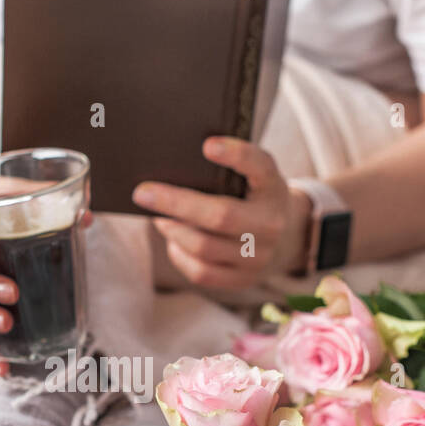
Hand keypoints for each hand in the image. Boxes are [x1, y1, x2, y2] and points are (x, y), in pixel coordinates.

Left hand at [132, 137, 311, 289]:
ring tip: (159, 217)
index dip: (236, 155)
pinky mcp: (244, 280)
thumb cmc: (250, 196)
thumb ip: (224, 169)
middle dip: (176, 203)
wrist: (281, 236)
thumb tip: (171, 172)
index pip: (260, 166)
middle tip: (143, 194)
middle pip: (220, 215)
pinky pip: (202, 273)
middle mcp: (272, 224)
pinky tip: (173, 241)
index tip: (207, 146)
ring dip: (173, 230)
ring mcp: (259, 257)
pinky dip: (180, 255)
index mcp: (273, 188)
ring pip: (205, 247)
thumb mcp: (250, 176)